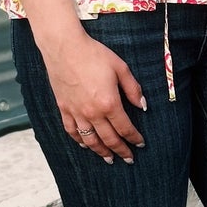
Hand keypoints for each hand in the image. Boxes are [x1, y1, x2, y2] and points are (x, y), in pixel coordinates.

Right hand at [40, 28, 146, 162]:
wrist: (64, 47)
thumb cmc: (93, 54)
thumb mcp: (120, 68)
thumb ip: (133, 89)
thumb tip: (142, 106)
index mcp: (109, 103)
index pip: (125, 128)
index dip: (134, 138)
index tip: (140, 144)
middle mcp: (93, 113)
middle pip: (109, 139)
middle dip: (121, 151)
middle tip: (129, 159)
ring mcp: (76, 112)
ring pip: (90, 140)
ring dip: (101, 152)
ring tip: (109, 159)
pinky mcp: (64, 108)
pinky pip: (72, 131)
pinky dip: (80, 141)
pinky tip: (86, 146)